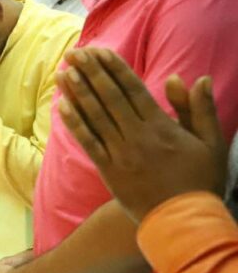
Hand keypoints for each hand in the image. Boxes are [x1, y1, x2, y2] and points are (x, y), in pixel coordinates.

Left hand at [57, 47, 225, 222]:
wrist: (183, 222)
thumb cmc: (200, 181)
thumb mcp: (211, 143)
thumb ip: (199, 109)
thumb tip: (196, 78)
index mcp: (161, 126)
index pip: (133, 89)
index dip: (114, 68)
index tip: (100, 51)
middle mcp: (137, 136)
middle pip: (109, 97)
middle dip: (90, 73)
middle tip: (74, 53)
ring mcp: (121, 153)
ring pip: (95, 116)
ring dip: (77, 92)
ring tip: (64, 71)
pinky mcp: (108, 170)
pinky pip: (88, 142)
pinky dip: (74, 123)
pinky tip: (62, 105)